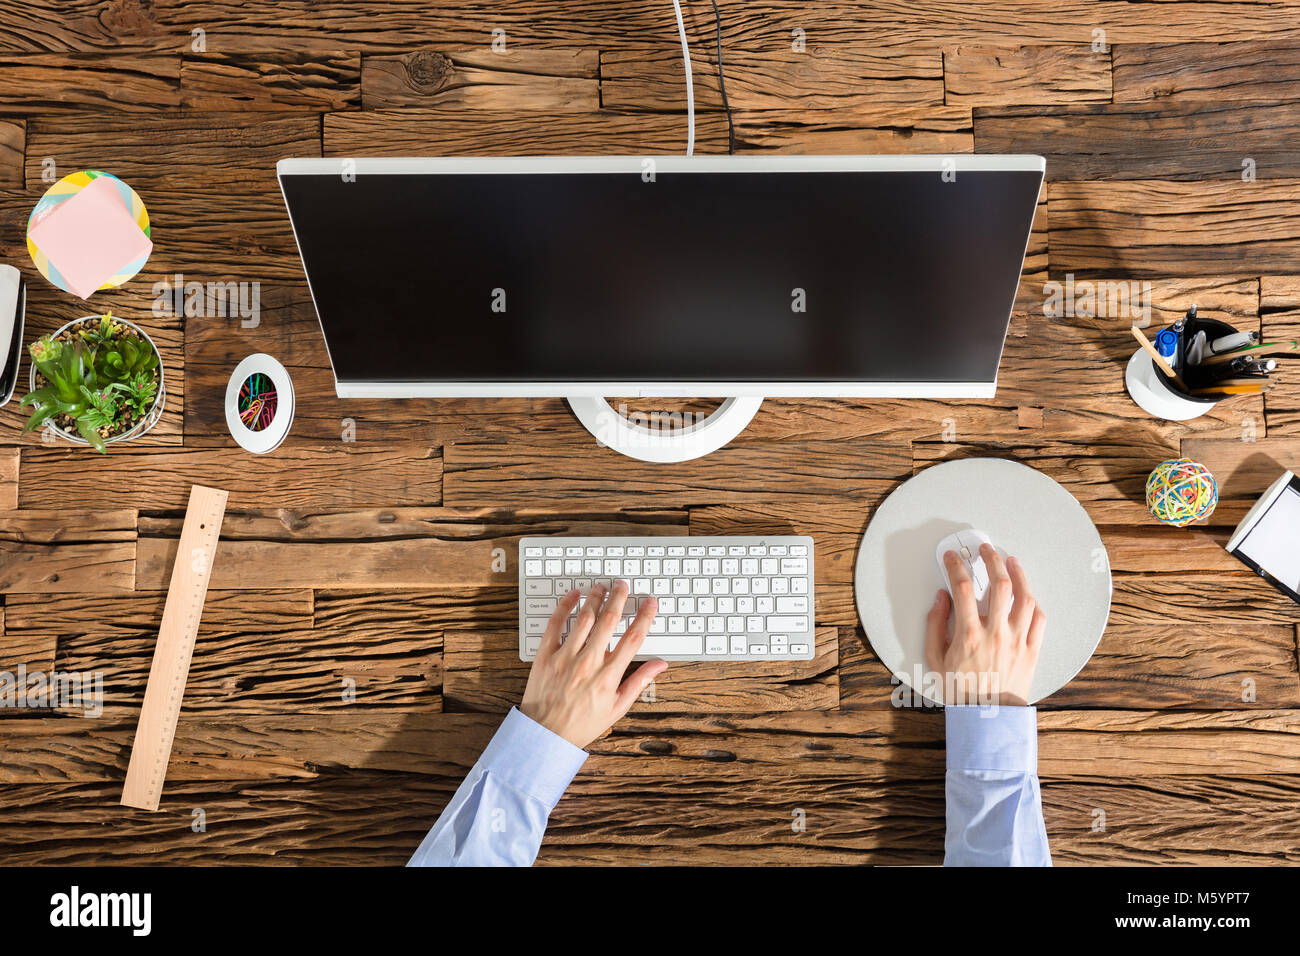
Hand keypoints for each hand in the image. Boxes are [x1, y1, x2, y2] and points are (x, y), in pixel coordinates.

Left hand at [521, 580, 667, 747]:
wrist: (545, 735)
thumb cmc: (582, 724)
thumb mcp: (617, 708)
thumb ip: (639, 682)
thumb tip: (659, 665)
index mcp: (609, 676)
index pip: (633, 638)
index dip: (645, 616)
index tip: (650, 602)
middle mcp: (588, 663)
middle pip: (609, 621)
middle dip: (619, 598)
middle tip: (623, 585)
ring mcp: (565, 657)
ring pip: (584, 618)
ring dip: (595, 598)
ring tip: (602, 587)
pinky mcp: (545, 655)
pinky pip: (555, 624)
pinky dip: (565, 606)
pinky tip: (573, 596)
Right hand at [925, 544, 1044, 706]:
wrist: (988, 717)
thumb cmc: (961, 690)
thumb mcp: (935, 658)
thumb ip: (935, 625)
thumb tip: (941, 598)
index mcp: (969, 635)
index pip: (962, 587)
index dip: (956, 566)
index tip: (952, 557)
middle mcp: (996, 633)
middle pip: (999, 583)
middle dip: (991, 559)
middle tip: (985, 550)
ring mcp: (1017, 640)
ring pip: (1025, 597)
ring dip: (1019, 574)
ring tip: (1012, 561)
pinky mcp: (1032, 649)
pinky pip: (1039, 618)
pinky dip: (1034, 602)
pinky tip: (1027, 593)